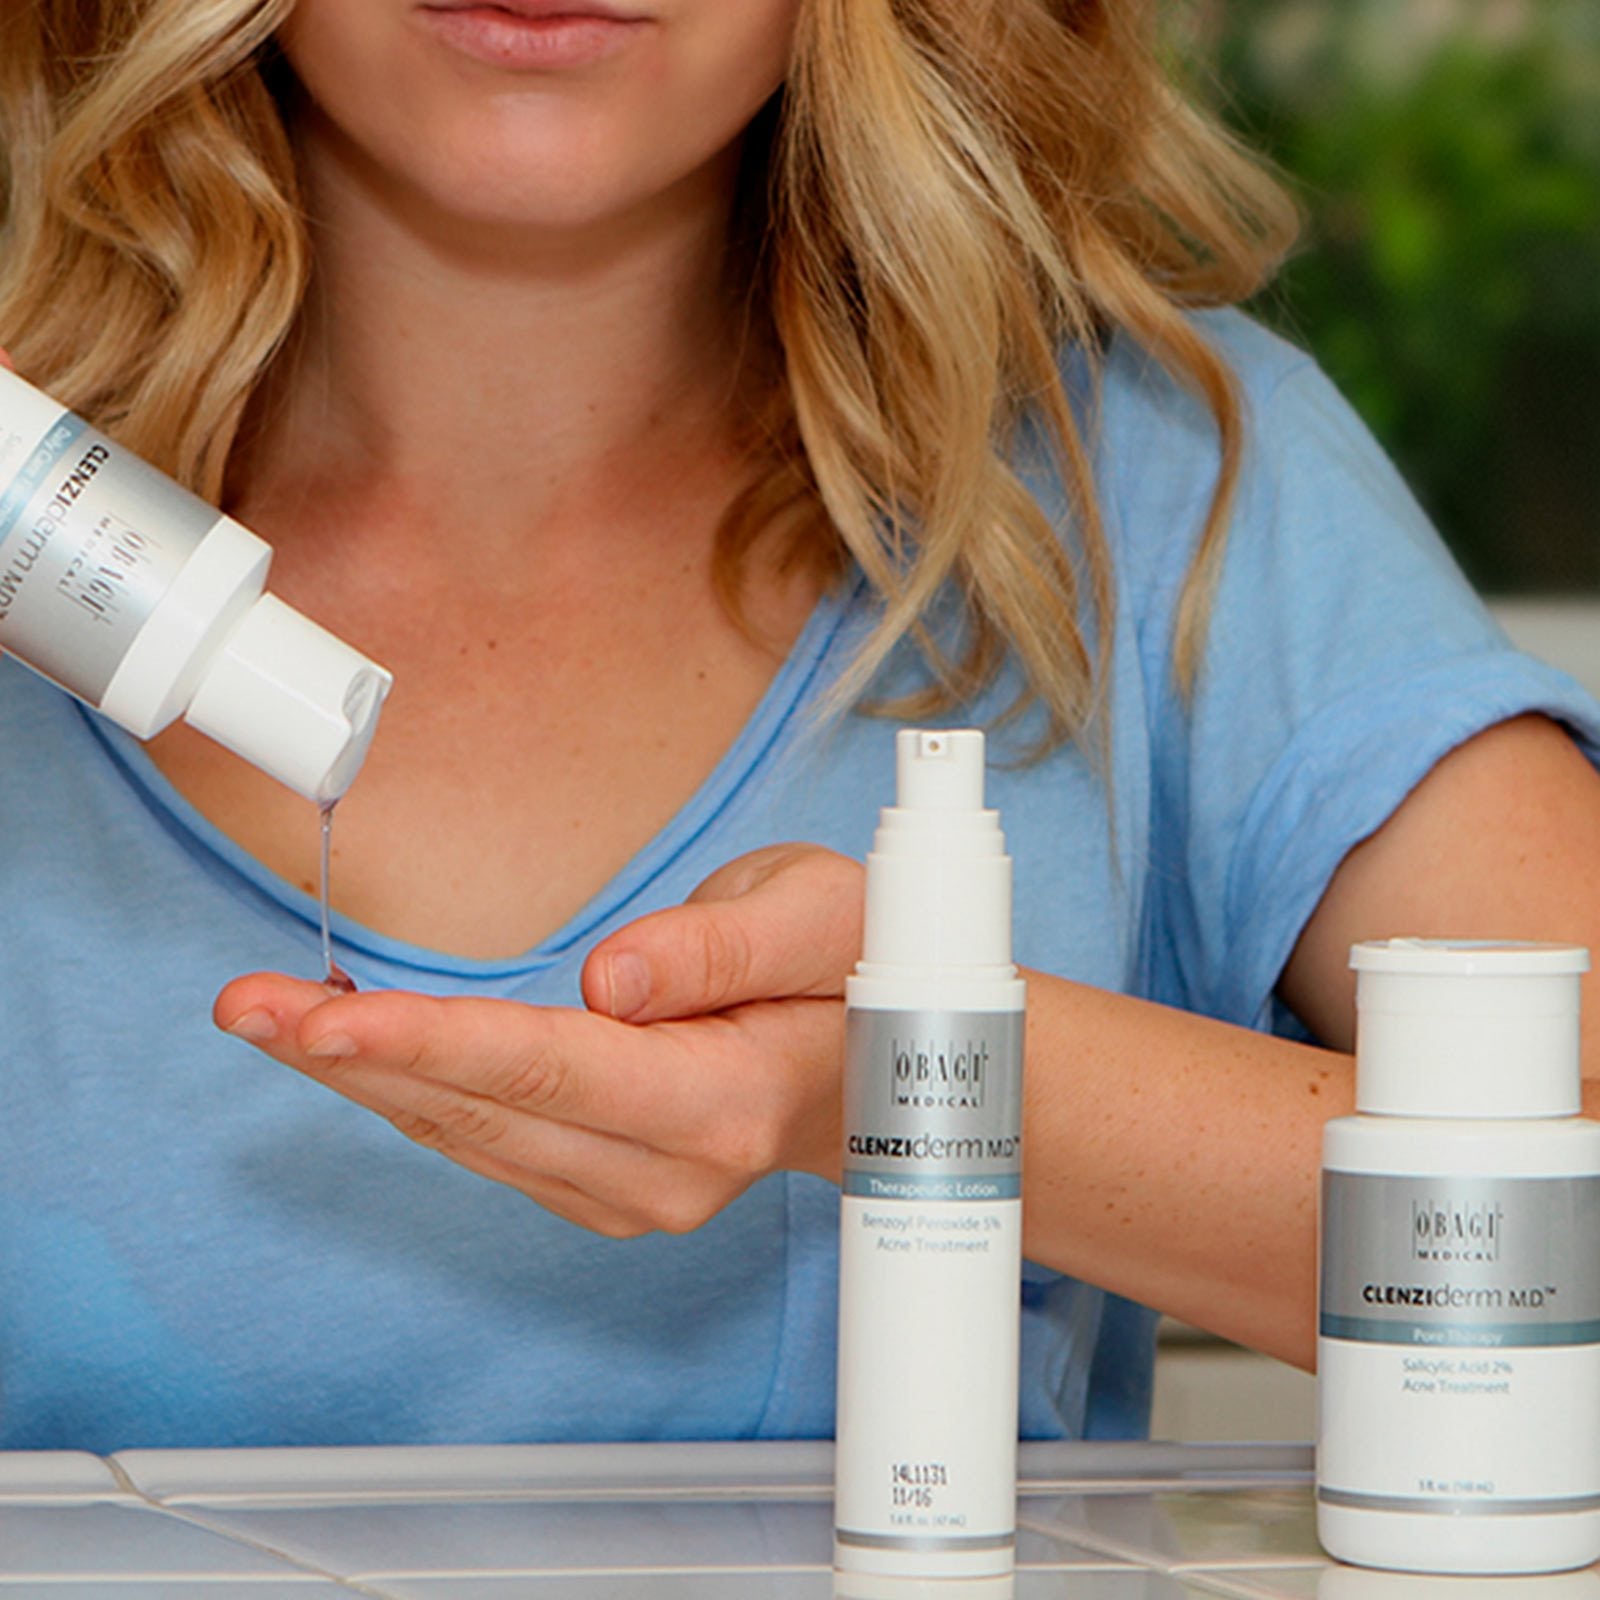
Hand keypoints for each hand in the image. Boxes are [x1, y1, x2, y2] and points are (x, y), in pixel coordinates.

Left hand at [213, 845, 863, 1236]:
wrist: (877, 1069)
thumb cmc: (856, 972)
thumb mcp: (818, 918)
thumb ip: (719, 951)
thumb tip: (612, 982)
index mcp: (725, 1101)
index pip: (553, 1069)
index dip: (431, 1042)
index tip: (326, 1015)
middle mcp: (669, 1172)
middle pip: (482, 1110)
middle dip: (355, 1055)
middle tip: (246, 1002)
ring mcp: (631, 1194)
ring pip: (467, 1133)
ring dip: (362, 1074)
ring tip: (267, 1013)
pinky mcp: (600, 1186)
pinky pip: (484, 1138)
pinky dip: (411, 1089)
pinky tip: (350, 1048)